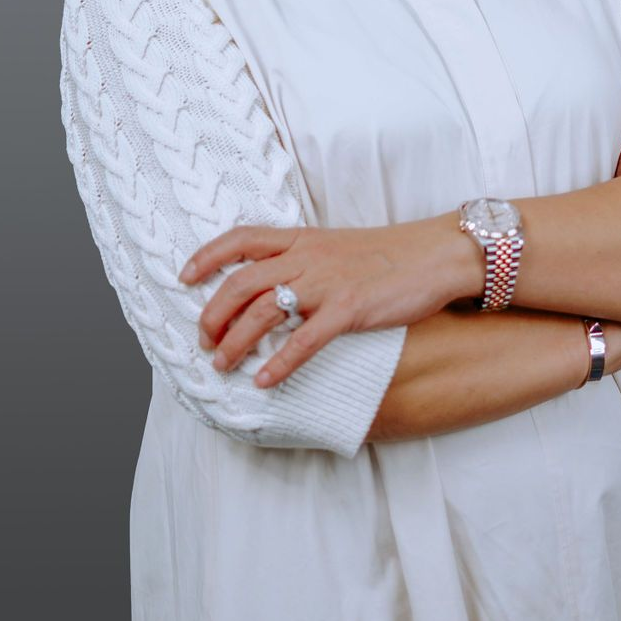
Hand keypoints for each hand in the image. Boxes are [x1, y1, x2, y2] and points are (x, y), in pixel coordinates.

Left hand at [178, 213, 464, 388]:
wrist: (435, 253)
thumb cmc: (388, 255)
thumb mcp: (337, 246)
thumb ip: (305, 259)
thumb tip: (275, 284)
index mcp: (303, 238)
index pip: (242, 238)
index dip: (208, 256)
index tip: (185, 277)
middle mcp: (308, 257)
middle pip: (242, 282)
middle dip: (213, 313)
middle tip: (203, 340)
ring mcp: (327, 282)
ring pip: (264, 311)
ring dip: (236, 342)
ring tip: (221, 365)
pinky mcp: (350, 308)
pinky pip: (305, 340)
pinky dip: (280, 363)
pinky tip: (264, 381)